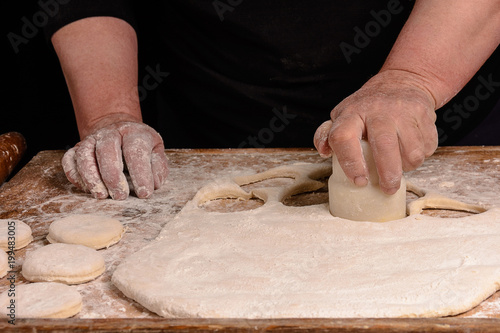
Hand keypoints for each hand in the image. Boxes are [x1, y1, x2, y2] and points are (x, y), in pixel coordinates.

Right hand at [62, 121, 168, 199]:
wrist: (120, 129)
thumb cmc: (140, 146)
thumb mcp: (156, 152)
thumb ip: (158, 167)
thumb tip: (154, 184)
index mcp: (133, 132)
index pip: (135, 151)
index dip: (140, 174)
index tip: (144, 193)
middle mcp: (111, 133)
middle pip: (107, 150)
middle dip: (113, 176)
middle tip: (120, 196)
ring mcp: (91, 139)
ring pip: (84, 154)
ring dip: (91, 177)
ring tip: (101, 195)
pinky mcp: (77, 148)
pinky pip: (69, 160)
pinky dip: (75, 175)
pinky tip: (86, 188)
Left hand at [314, 70, 437, 193]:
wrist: (403, 81)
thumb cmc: (367, 108)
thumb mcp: (343, 115)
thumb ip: (327, 134)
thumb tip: (323, 151)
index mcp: (352, 113)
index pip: (344, 138)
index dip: (350, 163)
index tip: (359, 181)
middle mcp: (377, 110)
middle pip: (384, 147)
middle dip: (388, 174)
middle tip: (387, 188)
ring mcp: (403, 111)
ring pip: (411, 152)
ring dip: (407, 166)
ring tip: (399, 162)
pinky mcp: (425, 114)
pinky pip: (427, 147)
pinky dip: (421, 155)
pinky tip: (411, 147)